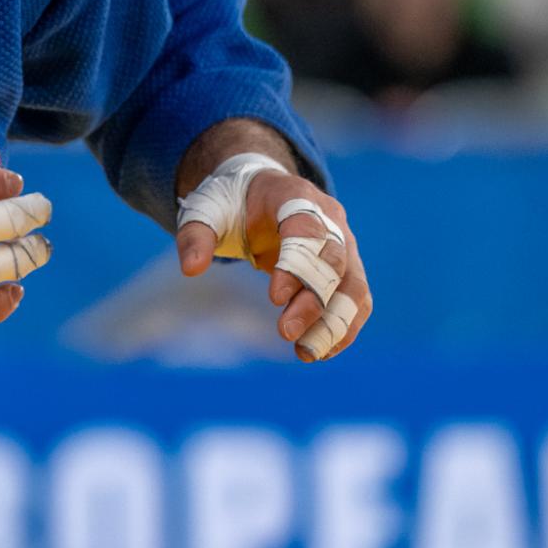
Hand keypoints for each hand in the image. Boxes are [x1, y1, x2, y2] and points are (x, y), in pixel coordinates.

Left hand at [177, 163, 371, 362]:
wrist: (258, 193)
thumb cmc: (232, 202)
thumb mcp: (205, 209)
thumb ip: (196, 235)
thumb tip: (191, 269)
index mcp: (295, 195)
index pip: (307, 228)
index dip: (297, 264)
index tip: (274, 299)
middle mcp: (329, 218)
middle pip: (335, 261)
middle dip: (314, 301)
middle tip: (286, 333)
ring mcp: (343, 244)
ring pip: (354, 286)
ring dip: (335, 323)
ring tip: (308, 354)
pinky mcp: (347, 269)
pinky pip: (356, 301)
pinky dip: (343, 328)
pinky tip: (320, 352)